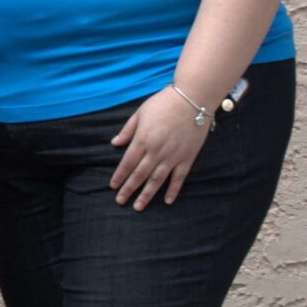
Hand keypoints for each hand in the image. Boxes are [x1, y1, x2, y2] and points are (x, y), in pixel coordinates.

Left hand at [110, 89, 209, 209]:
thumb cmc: (163, 103)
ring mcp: (172, 156)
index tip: (113, 187)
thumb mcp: (140, 113)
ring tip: (138, 207)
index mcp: (142, 140)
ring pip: (157, 180)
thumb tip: (115, 143)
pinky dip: (173, 190)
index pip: (127, 164)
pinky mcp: (187, 158)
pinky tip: (167, 201)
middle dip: (128, 189)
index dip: (119, 176)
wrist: (193, 100)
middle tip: (120, 201)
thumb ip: (128, 130)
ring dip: (147, 195)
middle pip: (139, 175)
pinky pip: (179, 178)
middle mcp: (156, 152)